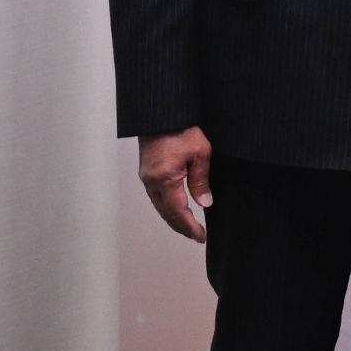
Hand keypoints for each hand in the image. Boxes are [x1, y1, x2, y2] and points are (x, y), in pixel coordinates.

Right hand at [137, 127, 213, 242]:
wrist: (162, 114)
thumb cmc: (182, 129)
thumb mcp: (200, 153)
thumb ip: (201, 180)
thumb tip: (204, 203)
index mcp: (165, 179)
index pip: (177, 211)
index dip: (189, 226)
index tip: (200, 236)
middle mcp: (151, 181)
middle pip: (165, 212)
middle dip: (180, 226)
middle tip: (195, 236)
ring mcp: (146, 177)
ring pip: (159, 205)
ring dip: (173, 218)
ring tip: (187, 227)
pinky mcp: (147, 171)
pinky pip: (156, 196)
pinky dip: (166, 207)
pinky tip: (176, 209)